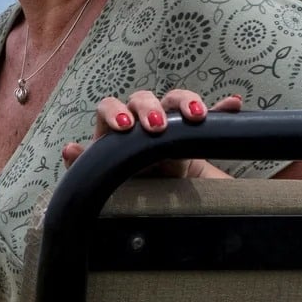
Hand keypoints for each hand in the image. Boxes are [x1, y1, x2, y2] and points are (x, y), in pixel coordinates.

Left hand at [61, 88, 243, 179]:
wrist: (159, 202)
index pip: (110, 107)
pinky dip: (223, 109)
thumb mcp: (107, 179)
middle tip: (157, 127)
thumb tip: (69, 148)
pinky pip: (213, 115)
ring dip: (184, 101)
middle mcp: (143, 121)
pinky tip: (232, 104)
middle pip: (142, 98)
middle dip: (149, 108)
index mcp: (117, 130)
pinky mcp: (196, 133)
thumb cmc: (127, 188)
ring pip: (175, 99)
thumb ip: (87, 166)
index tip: (125, 128)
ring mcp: (171, 124)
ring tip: (196, 116)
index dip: (115, 113)